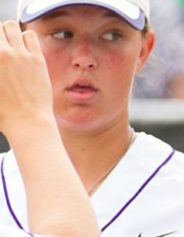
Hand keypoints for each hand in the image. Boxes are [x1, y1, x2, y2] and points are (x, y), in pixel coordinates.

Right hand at [0, 22, 53, 136]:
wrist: (27, 121)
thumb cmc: (4, 111)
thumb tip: (0, 65)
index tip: (1, 55)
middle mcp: (1, 53)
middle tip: (2, 46)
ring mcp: (20, 54)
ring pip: (12, 26)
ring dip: (10, 33)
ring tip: (12, 45)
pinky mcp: (37, 59)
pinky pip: (30, 36)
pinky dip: (26, 38)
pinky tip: (25, 49)